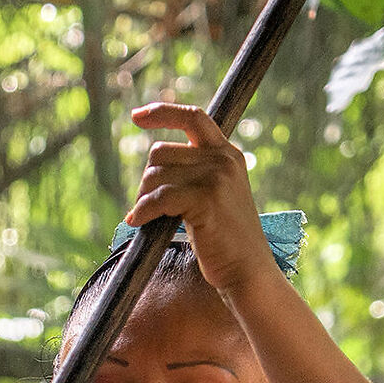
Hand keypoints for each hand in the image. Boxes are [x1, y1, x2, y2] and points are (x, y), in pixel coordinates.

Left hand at [125, 103, 275, 295]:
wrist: (247, 270)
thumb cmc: (225, 239)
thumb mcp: (216, 195)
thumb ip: (194, 173)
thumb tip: (154, 166)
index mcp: (227, 154)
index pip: (193, 117)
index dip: (162, 112)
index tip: (136, 117)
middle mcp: (223, 159)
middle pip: (161, 152)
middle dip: (147, 180)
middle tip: (148, 206)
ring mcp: (216, 177)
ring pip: (155, 175)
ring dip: (143, 199)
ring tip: (149, 218)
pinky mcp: (206, 199)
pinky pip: (159, 198)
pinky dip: (143, 211)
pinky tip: (138, 222)